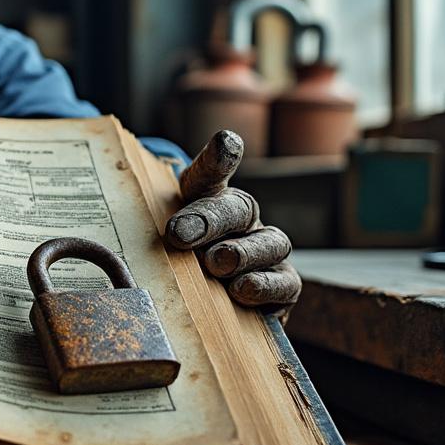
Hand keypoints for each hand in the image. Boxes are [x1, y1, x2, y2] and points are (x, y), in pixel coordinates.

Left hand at [161, 130, 301, 309]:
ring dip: (242, 253)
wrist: (204, 302)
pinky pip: (285, 283)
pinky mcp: (283, 285)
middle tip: (180, 235)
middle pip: (236, 209)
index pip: (210, 174)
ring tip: (217, 263)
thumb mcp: (160, 241)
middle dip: (208, 220)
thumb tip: (166, 240)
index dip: (218, 158)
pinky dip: (265, 286)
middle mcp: (243, 220)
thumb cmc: (177, 265)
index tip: (225, 142)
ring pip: (271, 242)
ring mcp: (266, 251)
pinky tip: (243, 289)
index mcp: (209, 199)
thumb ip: (160, 235)